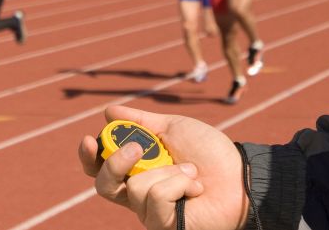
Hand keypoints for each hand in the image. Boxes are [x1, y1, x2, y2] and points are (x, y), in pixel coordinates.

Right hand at [78, 105, 248, 229]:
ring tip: (190, 171)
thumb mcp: (173, 128)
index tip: (90, 139)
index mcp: (136, 169)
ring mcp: (150, 212)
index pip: (100, 167)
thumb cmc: (210, 152)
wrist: (239, 174)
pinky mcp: (164, 225)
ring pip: (135, 186)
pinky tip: (194, 188)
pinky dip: (178, 185)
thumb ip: (141, 121)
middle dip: (115, 162)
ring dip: (168, 171)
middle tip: (138, 148)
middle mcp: (138, 194)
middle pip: (103, 184)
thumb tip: (109, 111)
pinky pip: (156, 199)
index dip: (89, 156)